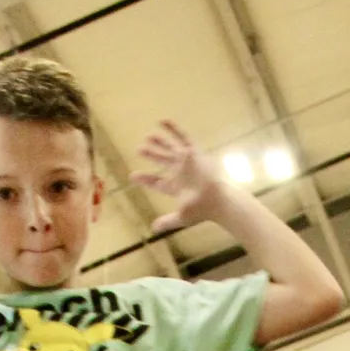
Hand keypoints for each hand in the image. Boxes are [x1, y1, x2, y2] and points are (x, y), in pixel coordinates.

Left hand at [133, 119, 223, 234]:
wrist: (217, 199)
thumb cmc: (200, 209)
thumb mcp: (181, 216)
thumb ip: (167, 222)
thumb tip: (153, 229)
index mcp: (177, 187)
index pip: (158, 182)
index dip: (145, 179)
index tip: (133, 176)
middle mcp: (180, 172)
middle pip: (163, 162)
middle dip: (152, 156)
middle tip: (140, 149)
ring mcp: (187, 162)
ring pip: (170, 149)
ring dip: (159, 143)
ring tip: (148, 136)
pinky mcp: (193, 153)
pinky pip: (183, 137)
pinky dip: (174, 129)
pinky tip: (163, 121)